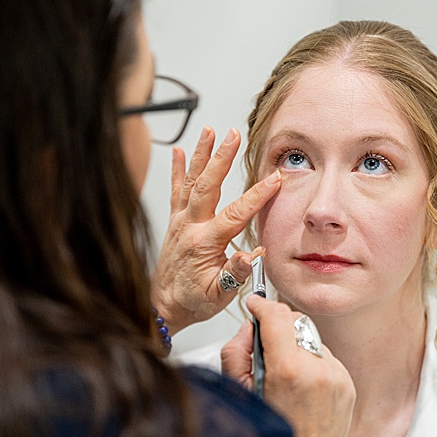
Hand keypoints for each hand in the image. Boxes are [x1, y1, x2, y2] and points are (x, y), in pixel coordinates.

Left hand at [151, 126, 282, 333]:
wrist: (161, 305)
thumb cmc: (193, 301)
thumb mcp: (218, 296)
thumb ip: (235, 275)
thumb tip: (252, 255)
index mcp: (205, 243)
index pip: (236, 213)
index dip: (257, 195)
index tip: (275, 179)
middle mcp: (189, 227)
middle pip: (207, 185)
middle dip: (221, 158)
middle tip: (233, 135)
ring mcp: (180, 222)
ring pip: (191, 181)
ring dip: (200, 154)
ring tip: (209, 131)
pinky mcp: (175, 222)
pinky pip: (175, 190)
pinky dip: (176, 169)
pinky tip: (177, 151)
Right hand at [223, 294, 353, 436]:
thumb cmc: (269, 431)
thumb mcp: (238, 391)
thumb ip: (237, 351)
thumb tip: (249, 326)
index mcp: (288, 370)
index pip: (277, 316)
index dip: (262, 306)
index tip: (254, 304)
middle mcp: (318, 369)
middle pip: (297, 323)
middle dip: (279, 328)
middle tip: (267, 348)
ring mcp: (337, 376)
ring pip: (313, 340)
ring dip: (297, 348)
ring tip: (286, 378)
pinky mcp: (348, 384)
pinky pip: (327, 359)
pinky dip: (313, 364)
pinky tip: (303, 388)